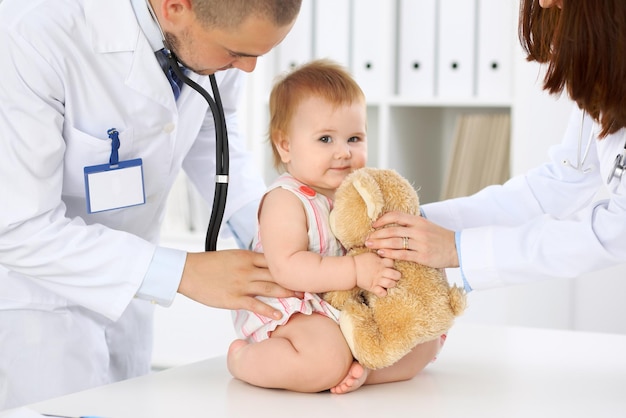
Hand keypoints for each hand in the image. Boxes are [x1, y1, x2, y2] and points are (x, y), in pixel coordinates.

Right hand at [178, 250, 298, 319]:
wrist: (188, 271)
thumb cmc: (208, 265)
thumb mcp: (232, 256)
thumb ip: (249, 261)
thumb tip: (263, 267)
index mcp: (248, 256)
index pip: (275, 260)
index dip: (290, 266)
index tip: (303, 271)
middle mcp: (248, 269)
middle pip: (277, 274)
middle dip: (294, 280)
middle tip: (310, 286)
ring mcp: (242, 284)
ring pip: (270, 288)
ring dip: (287, 294)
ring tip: (302, 298)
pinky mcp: (234, 298)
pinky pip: (255, 305)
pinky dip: (269, 310)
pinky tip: (279, 315)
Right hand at [354, 252, 400, 296]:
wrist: (350, 269)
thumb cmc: (360, 261)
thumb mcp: (371, 255)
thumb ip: (380, 256)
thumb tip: (386, 254)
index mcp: (380, 262)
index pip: (393, 262)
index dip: (392, 264)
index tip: (389, 265)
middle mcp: (381, 271)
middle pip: (396, 274)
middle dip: (396, 276)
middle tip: (393, 276)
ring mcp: (377, 280)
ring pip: (391, 284)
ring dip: (392, 284)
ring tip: (389, 283)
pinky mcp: (372, 287)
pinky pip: (382, 293)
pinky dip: (383, 293)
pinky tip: (382, 290)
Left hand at [365, 211, 458, 268]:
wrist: (457, 248)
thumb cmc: (440, 237)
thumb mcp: (427, 225)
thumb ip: (412, 223)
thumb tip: (396, 222)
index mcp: (419, 221)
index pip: (396, 216)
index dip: (382, 219)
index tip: (373, 224)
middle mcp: (418, 231)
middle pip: (392, 230)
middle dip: (377, 234)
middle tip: (366, 238)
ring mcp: (420, 244)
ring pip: (395, 242)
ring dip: (380, 244)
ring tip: (370, 245)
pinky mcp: (422, 256)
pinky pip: (403, 254)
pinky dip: (390, 254)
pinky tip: (382, 253)